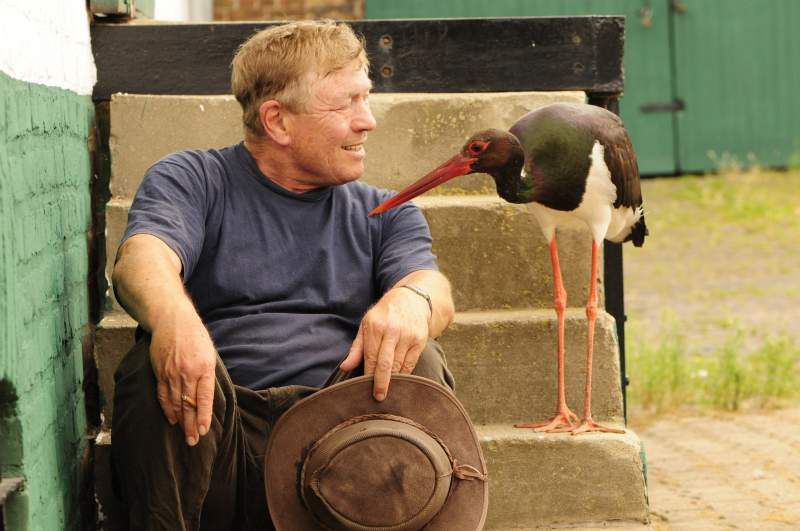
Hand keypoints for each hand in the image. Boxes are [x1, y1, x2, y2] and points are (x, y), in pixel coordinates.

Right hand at [149, 305, 215, 445]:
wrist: (172, 320)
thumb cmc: (195, 337)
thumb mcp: (209, 354)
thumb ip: (207, 375)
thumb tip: (207, 397)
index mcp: (204, 368)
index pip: (204, 398)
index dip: (203, 416)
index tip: (203, 431)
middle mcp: (187, 373)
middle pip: (189, 404)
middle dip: (191, 425)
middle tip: (193, 441)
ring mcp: (171, 373)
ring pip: (175, 403)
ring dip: (180, 421)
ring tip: (185, 435)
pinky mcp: (160, 372)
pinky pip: (163, 395)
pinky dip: (167, 408)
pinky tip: (172, 419)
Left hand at [340, 287, 430, 400]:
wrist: (413, 299)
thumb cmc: (385, 314)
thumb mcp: (367, 325)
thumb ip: (357, 348)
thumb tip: (345, 367)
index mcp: (376, 327)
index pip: (371, 357)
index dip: (368, 375)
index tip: (364, 388)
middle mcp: (393, 331)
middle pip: (386, 364)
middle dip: (382, 383)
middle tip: (379, 397)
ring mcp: (408, 336)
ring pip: (399, 366)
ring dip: (393, 380)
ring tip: (387, 390)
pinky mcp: (420, 340)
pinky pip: (411, 364)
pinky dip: (404, 374)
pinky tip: (398, 379)